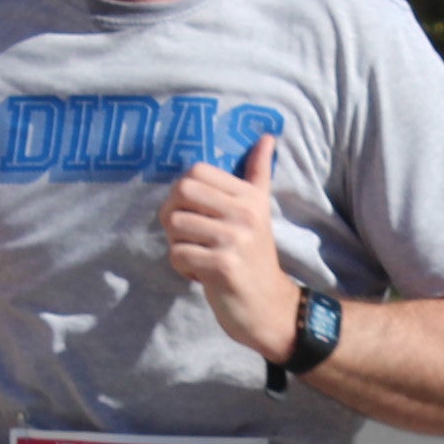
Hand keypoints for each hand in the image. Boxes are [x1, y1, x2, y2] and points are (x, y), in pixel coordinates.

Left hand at [162, 136, 293, 359]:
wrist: (269, 307)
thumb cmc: (255, 257)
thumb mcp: (260, 211)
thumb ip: (259, 174)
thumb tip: (267, 136)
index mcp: (250, 196)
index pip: (196, 171)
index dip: (182, 192)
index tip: (193, 213)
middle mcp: (244, 213)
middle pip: (181, 193)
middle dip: (173, 216)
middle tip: (188, 235)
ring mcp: (234, 239)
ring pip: (176, 226)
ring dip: (178, 244)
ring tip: (199, 256)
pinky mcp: (223, 265)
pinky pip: (178, 254)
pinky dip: (182, 268)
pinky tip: (201, 274)